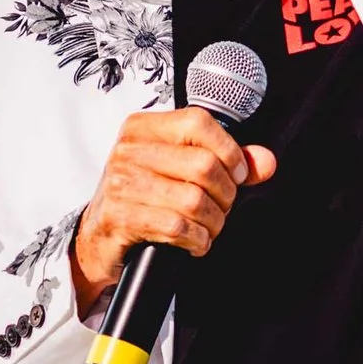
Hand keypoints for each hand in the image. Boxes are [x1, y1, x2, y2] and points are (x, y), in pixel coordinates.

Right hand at [71, 108, 278, 312]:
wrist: (97, 238)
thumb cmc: (141, 200)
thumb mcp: (178, 171)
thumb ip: (224, 162)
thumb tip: (265, 162)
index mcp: (142, 128)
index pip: (198, 122)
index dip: (229, 151)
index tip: (237, 174)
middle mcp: (128, 151)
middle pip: (203, 166)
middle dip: (225, 195)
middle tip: (221, 207)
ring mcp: (121, 185)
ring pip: (194, 200)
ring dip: (213, 222)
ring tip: (208, 227)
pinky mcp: (120, 218)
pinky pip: (177, 227)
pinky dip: (197, 240)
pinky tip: (193, 241)